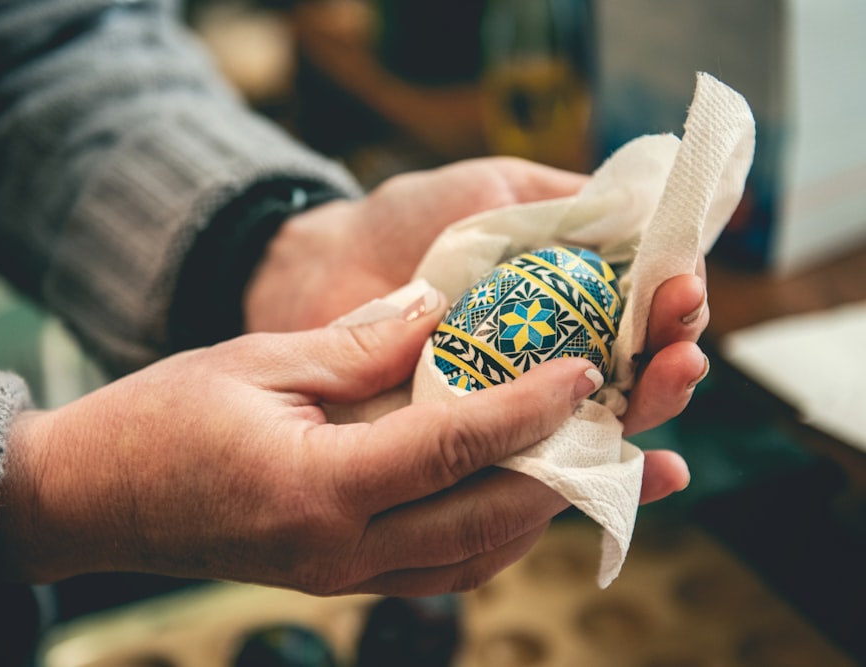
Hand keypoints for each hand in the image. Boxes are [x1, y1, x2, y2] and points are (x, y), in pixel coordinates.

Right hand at [0, 289, 684, 594]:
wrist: (92, 498)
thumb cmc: (159, 420)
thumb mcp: (257, 363)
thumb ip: (358, 344)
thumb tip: (439, 309)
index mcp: (317, 489)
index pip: (450, 449)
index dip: (524, 409)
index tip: (581, 372)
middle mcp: (338, 551)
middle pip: (482, 523)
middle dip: (563, 480)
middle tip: (626, 436)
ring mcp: (337, 577)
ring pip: (470, 560)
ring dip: (536, 517)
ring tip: (594, 476)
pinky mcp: (334, 578)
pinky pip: (435, 569)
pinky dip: (488, 538)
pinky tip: (516, 503)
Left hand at [245, 156, 708, 438]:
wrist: (325, 265)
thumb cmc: (406, 218)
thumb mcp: (497, 190)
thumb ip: (571, 203)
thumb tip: (655, 210)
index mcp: (569, 295)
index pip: (644, 309)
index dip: (673, 301)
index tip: (681, 286)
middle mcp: (555, 354)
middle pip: (639, 372)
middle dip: (674, 360)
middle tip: (683, 348)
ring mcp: (518, 404)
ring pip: (607, 421)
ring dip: (653, 406)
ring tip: (673, 377)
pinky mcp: (481, 446)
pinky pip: (546, 462)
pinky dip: (600, 466)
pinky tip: (646, 465)